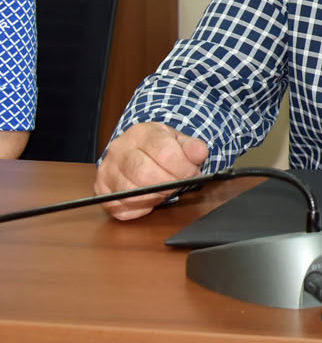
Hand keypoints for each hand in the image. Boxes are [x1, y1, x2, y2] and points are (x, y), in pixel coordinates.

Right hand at [94, 122, 209, 220]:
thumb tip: (200, 153)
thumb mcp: (179, 140)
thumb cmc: (159, 147)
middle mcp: (119, 150)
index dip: (184, 169)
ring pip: (132, 194)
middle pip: (145, 175)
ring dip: (155, 197)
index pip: (165, 153)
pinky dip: (140, 209)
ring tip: (164, 189)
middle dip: (169, 185)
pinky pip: (121, 209)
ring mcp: (107, 170)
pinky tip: (148, 198)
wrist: (136, 149)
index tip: (192, 173)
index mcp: (141, 133)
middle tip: (179, 184)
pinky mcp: (101, 190)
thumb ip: (192, 147)